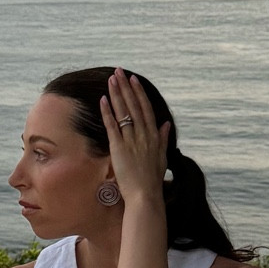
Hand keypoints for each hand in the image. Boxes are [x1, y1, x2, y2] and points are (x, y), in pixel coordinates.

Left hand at [98, 68, 170, 205]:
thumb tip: (165, 124)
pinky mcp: (119, 148)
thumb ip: (163, 139)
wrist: (145, 195)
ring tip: (111, 79)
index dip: (138, 93)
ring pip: (123, 112)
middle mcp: (144, 134)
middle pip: (134, 105)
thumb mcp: (162, 157)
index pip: (146, 108)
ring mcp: (131, 140)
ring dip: (117, 94)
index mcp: (154, 136)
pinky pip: (112, 126)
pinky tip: (103, 100)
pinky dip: (107, 112)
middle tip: (119, 72)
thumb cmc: (152, 180)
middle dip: (126, 87)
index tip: (133, 80)